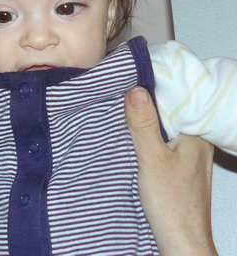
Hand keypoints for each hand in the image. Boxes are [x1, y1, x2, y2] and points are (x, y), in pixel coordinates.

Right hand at [125, 86, 217, 255]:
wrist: (180, 241)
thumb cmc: (172, 205)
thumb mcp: (152, 159)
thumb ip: (144, 125)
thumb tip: (136, 90)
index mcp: (197, 136)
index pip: (176, 98)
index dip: (152, 85)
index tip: (128, 76)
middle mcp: (197, 142)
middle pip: (169, 111)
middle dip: (145, 103)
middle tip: (119, 90)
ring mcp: (188, 155)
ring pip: (164, 127)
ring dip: (144, 121)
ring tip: (121, 109)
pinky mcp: (178, 167)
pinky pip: (161, 141)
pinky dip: (146, 136)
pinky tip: (131, 137)